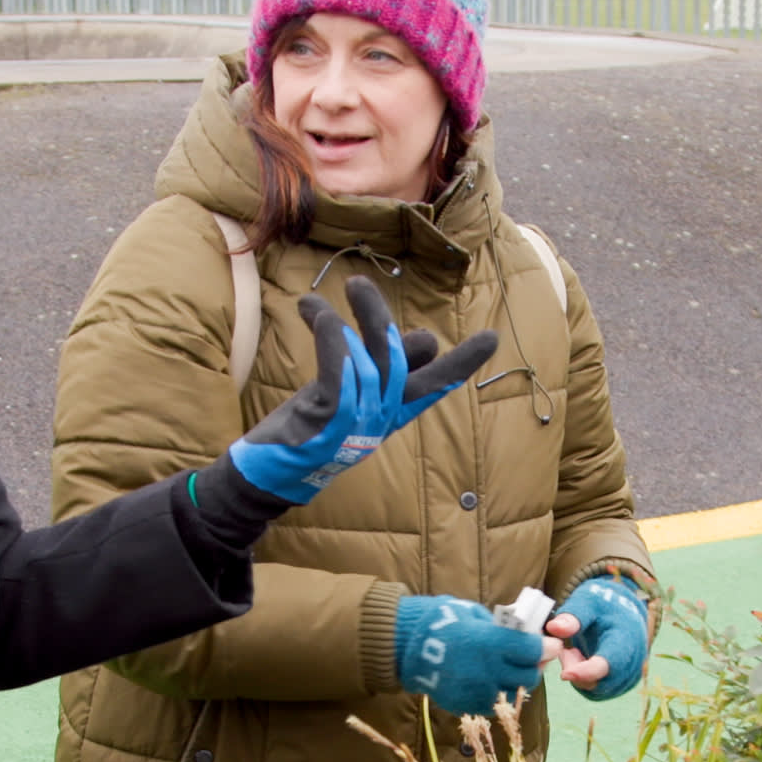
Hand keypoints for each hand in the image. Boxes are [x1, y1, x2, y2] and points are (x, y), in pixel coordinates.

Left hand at [226, 277, 498, 505]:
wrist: (269, 477)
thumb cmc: (307, 432)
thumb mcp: (349, 397)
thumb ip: (381, 370)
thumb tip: (426, 340)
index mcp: (389, 413)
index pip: (434, 385)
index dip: (462, 362)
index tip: (492, 338)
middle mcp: (379, 420)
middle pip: (397, 363)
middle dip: (380, 319)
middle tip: (358, 284)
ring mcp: (355, 426)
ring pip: (369, 363)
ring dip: (352, 319)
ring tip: (335, 291)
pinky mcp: (329, 426)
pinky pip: (339, 373)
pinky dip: (332, 338)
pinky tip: (319, 314)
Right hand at [395, 592, 547, 716]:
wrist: (404, 647)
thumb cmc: (439, 621)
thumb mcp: (472, 613)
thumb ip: (499, 626)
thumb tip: (522, 632)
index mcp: (491, 643)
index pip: (533, 650)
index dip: (547, 648)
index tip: (551, 645)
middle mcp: (487, 670)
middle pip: (528, 677)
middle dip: (535, 667)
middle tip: (534, 658)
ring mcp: (476, 691)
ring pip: (513, 694)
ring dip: (518, 683)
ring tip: (514, 671)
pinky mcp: (465, 705)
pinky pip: (493, 705)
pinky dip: (498, 695)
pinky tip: (493, 682)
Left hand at [545, 574, 652, 700]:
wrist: (623, 611)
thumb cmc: (603, 606)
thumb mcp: (587, 603)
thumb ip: (571, 616)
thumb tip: (553, 628)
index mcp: (626, 639)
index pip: (608, 664)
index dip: (586, 672)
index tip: (564, 674)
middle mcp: (632, 661)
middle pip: (602, 683)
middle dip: (578, 672)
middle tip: (567, 652)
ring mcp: (629, 675)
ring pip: (598, 690)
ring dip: (580, 676)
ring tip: (575, 652)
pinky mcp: (622, 683)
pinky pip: (597, 691)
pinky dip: (584, 680)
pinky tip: (581, 661)